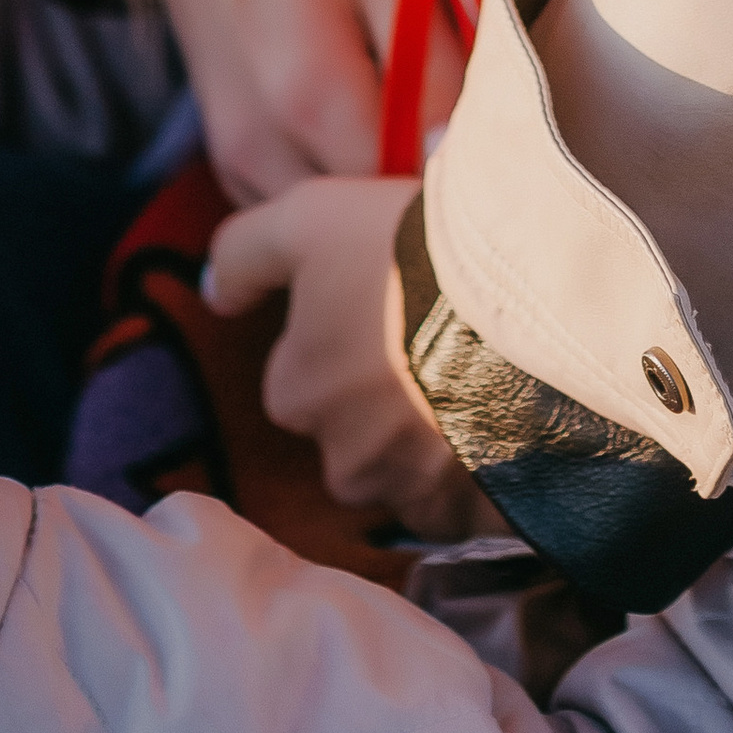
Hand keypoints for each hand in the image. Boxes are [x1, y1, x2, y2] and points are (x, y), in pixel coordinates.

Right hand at [121, 0, 465, 204]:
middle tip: (464, 146)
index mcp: (309, 95)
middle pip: (363, 219)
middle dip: (414, 193)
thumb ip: (425, 61)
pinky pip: (294, 209)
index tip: (490, 153)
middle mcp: (262, 146)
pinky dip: (333, 188)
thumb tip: (455, 150)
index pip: (403, 191)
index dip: (453, 180)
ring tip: (409, 134)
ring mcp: (235, 160)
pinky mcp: (226, 161)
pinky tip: (358, 134)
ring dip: (371, 195)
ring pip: (328, 223)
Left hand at [207, 175, 489, 536]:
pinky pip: (465, 506)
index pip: (299, 380)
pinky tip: (501, 420)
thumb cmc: (402, 251)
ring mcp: (412, 494)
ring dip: (429, 441)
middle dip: (380, 405)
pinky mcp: (475, 514)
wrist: (521, 298)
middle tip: (432, 341)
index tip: (382, 307)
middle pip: (352, 437)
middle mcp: (344, 461)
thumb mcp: (307, 218)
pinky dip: (475, 475)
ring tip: (476, 377)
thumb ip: (244, 253)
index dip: (339, 341)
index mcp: (297, 394)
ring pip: (408, 474)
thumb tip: (211, 293)